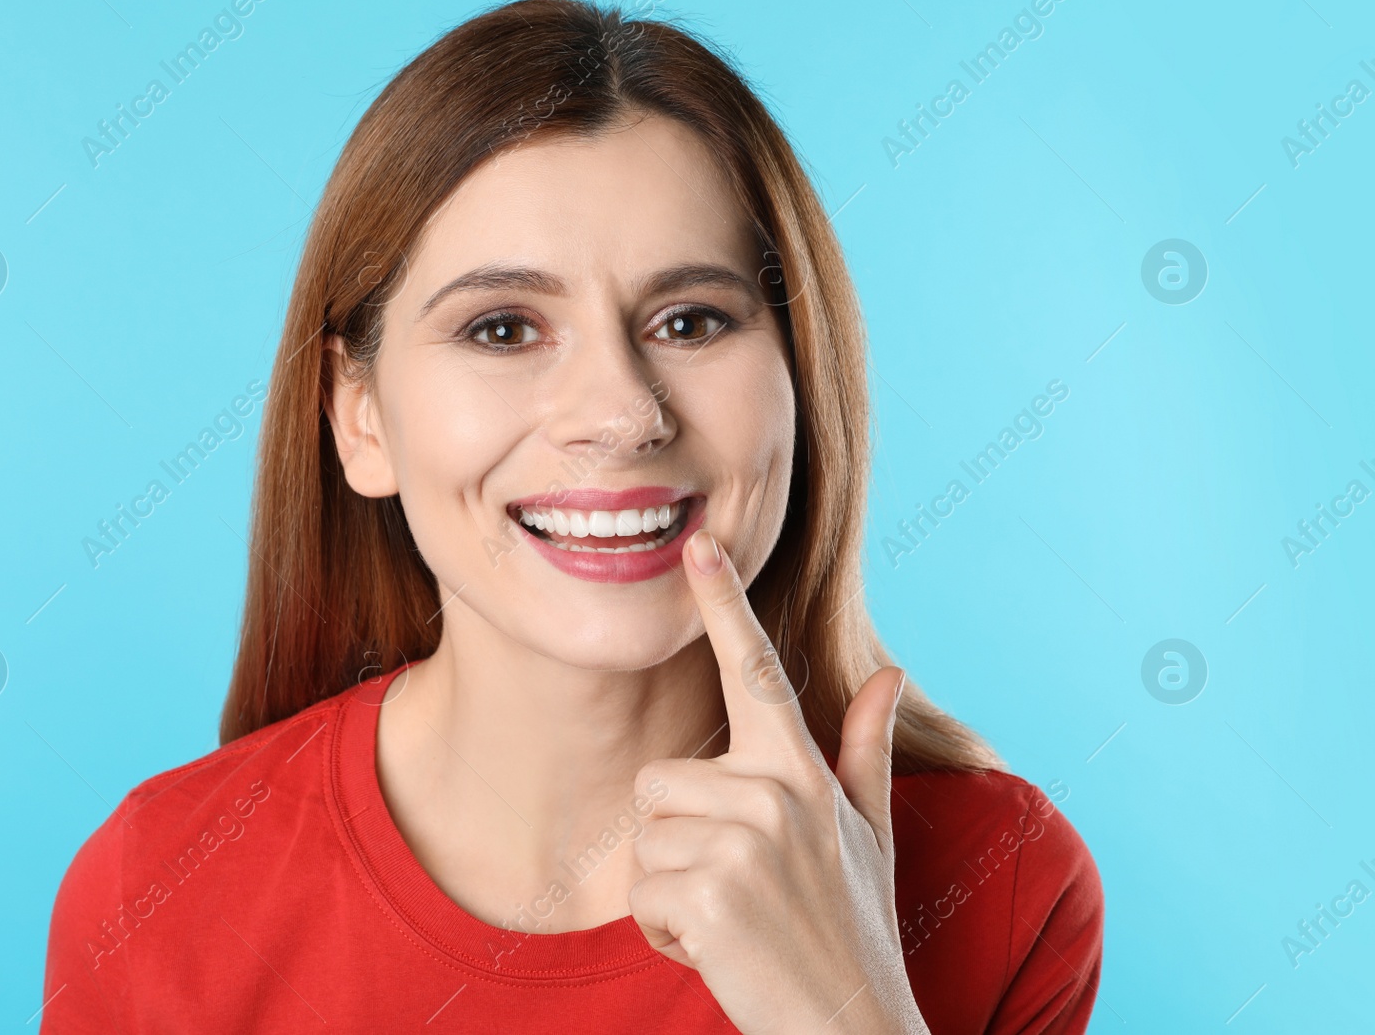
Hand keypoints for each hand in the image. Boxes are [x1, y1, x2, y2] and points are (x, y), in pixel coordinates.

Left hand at [627, 530, 928, 1034]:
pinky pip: (641, 893)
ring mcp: (744, 840)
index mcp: (805, 771)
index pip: (757, 673)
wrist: (854, 1030)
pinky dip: (665, 929)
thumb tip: (890, 674)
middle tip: (740, 890)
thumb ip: (865, 750)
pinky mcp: (709, 891)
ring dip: (671, 888)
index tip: (698, 545)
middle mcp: (776, 792)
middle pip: (660, 781)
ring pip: (644, 836)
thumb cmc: (853, 930)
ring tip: (733, 918)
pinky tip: (719, 949)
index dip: (725, 603)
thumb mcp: (870, 836)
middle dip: (680, 841)